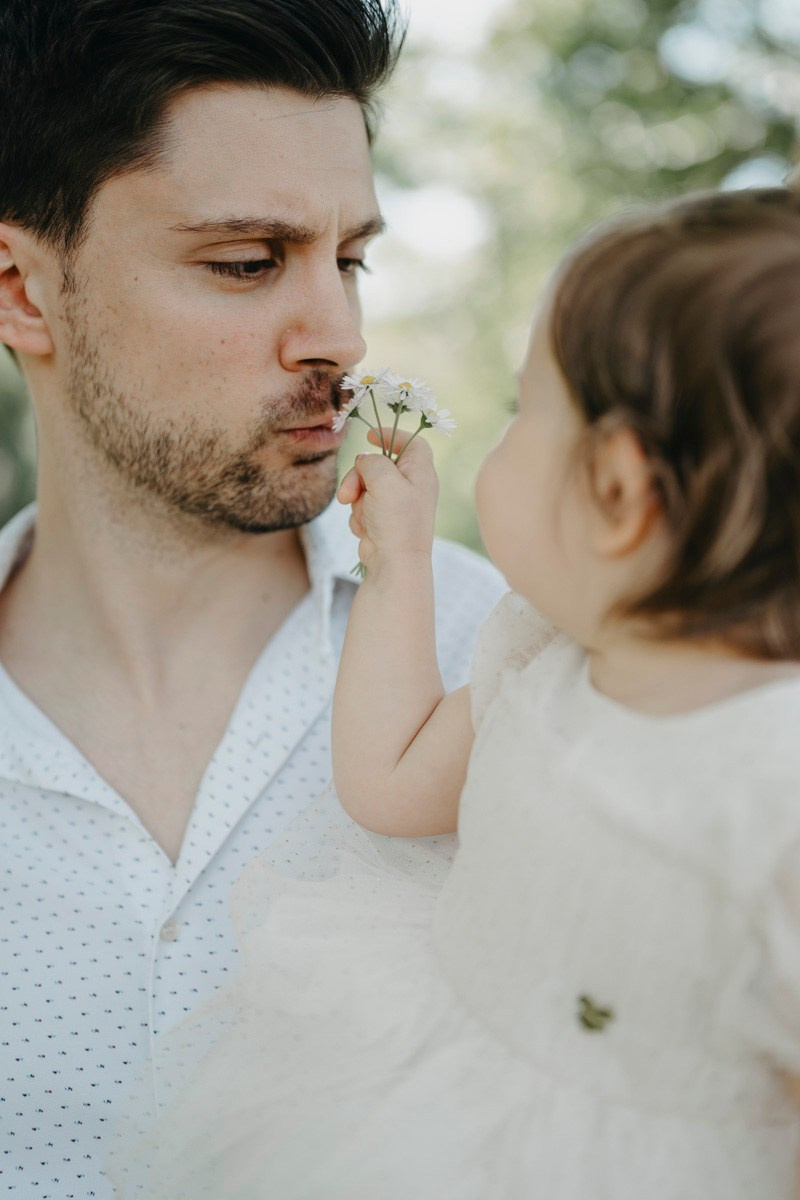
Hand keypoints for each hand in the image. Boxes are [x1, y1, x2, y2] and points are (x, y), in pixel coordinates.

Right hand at [337, 428, 438, 573]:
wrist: (393, 563)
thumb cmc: (396, 521)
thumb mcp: (384, 480)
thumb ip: (372, 461)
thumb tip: (364, 461)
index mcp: (421, 472)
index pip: (411, 442)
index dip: (392, 435)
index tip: (370, 436)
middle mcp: (410, 485)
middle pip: (378, 465)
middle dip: (358, 477)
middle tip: (349, 493)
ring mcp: (395, 503)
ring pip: (364, 486)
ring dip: (356, 499)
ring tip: (363, 517)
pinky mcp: (381, 519)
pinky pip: (361, 506)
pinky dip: (359, 516)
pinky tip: (366, 530)